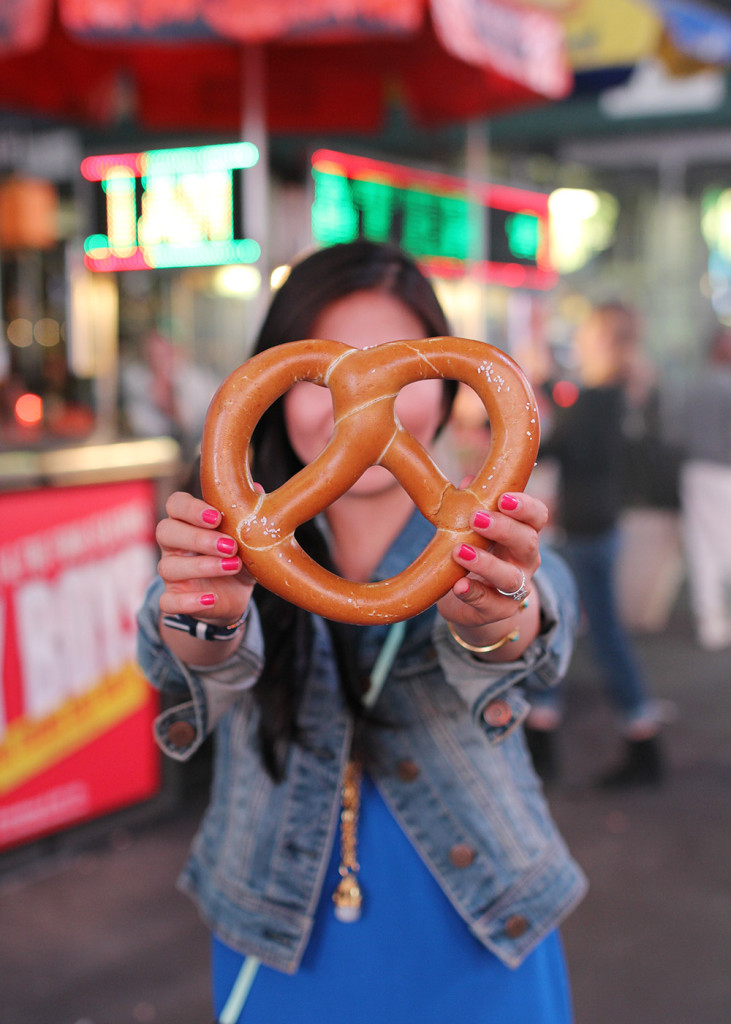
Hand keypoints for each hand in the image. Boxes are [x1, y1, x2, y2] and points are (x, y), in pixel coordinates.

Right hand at [156, 491, 254, 626]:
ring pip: (168, 567)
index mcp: (188, 522)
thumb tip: (259, 488)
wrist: (235, 594)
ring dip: (201, 566)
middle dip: (197, 538)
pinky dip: (188, 602)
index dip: (191, 508)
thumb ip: (248, 515)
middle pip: (166, 531)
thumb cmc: (237, 556)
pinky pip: (169, 602)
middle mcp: (174, 545)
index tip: (216, 517)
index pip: (175, 504)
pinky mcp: (175, 598)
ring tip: (233, 566)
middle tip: (230, 545)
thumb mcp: (247, 536)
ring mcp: (171, 573)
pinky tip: (211, 599)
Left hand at [437, 491, 547, 655]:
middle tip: (477, 518)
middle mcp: (526, 560)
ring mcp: (516, 588)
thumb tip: (468, 481)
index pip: (537, 517)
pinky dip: (473, 594)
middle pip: (527, 542)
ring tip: (460, 552)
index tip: (504, 498)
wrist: (470, 599)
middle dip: (504, 529)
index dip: (525, 506)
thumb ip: (473, 504)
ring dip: (486, 563)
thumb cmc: (476, 552)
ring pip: (510, 577)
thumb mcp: (473, 529)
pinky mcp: (499, 610)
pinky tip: (458, 585)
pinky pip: (490, 604)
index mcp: (523, 533)